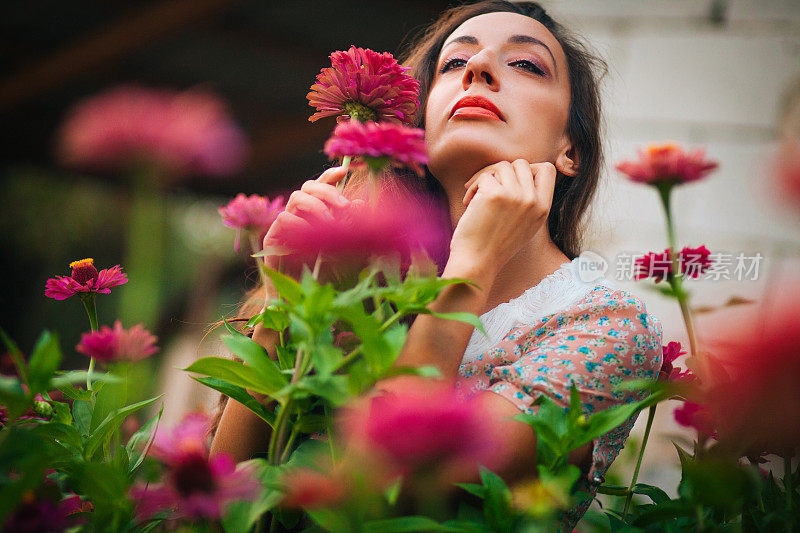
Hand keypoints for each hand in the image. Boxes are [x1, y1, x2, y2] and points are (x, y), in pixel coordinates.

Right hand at [261, 166, 350, 272]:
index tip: (344, 171)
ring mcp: (285, 224)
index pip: (320, 186)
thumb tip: (360, 203)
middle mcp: (299, 214)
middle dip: (328, 191)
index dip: (330, 175)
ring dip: (317, 206)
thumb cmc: (324, 275)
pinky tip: (311, 239)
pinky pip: (285, 219)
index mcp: (315, 212)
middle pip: (308, 186)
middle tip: (344, 206)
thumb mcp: (345, 249)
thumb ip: (351, 227)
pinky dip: (301, 225)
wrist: (301, 300)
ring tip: (330, 224)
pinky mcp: (272, 237)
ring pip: (297, 198)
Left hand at [448, 159, 555, 276]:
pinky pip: (483, 176)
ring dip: (484, 177)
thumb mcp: (525, 225)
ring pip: (501, 166)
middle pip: (521, 163)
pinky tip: (468, 202)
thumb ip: (529, 201)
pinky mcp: (495, 195)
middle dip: (501, 171)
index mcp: (543, 208)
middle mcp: (533, 200)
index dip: (528, 169)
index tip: (510, 180)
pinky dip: (472, 186)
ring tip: (475, 196)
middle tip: (487, 186)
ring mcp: (515, 196)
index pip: (547, 170)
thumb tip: (519, 173)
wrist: (477, 263)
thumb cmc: (494, 246)